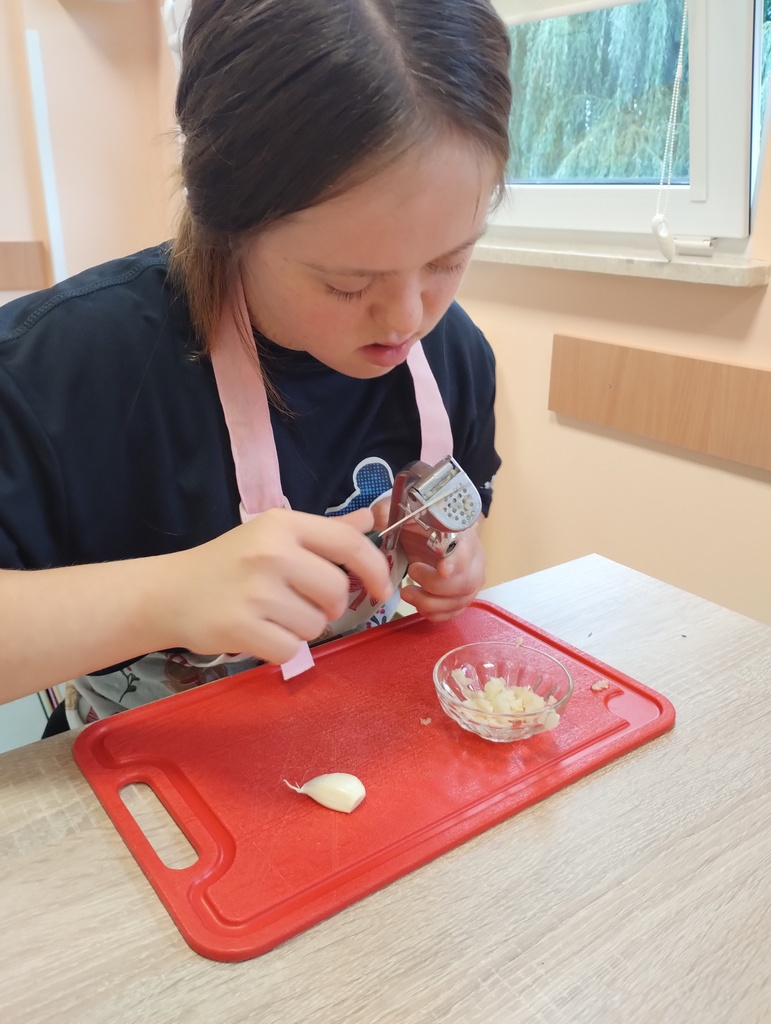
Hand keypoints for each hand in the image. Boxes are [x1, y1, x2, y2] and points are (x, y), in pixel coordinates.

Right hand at [154, 507, 393, 662]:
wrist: (170, 592)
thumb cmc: (228, 562)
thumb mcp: (273, 534)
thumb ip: (324, 531)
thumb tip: (369, 519)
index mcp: (283, 524)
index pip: (348, 543)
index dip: (376, 568)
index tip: (382, 588)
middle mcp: (272, 553)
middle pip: (337, 591)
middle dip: (329, 605)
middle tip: (302, 603)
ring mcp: (256, 591)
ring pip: (317, 624)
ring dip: (303, 628)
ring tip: (274, 616)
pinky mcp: (242, 627)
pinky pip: (292, 649)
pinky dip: (282, 648)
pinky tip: (261, 633)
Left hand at [398, 520, 486, 621]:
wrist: (431, 532)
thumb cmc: (420, 523)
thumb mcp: (402, 512)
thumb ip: (388, 512)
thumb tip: (378, 519)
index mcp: (462, 532)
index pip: (466, 550)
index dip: (456, 562)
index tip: (442, 571)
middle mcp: (474, 557)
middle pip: (465, 582)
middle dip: (434, 586)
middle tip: (411, 574)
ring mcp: (472, 578)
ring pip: (460, 601)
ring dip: (430, 602)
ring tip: (407, 592)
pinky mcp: (464, 596)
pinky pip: (454, 612)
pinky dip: (434, 613)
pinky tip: (418, 603)